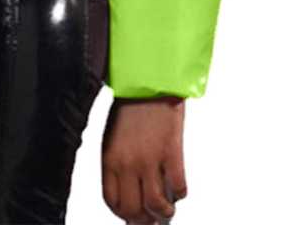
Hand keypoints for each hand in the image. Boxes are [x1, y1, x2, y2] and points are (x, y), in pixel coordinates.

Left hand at [101, 95, 187, 222]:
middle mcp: (128, 162)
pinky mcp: (171, 152)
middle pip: (134, 210)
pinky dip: (180, 194)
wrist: (149, 80)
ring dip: (164, 213)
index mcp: (110, 158)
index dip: (124, 214)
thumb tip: (129, 191)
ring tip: (167, 209)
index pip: (113, 201)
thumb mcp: (113, 135)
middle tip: (152, 219)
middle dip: (144, 220)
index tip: (133, 216)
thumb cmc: (130, 105)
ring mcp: (149, 158)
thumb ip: (118, 163)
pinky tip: (178, 189)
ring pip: (156, 205)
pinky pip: (178, 187)